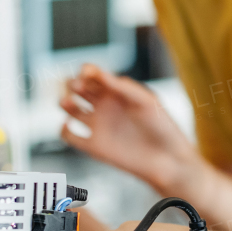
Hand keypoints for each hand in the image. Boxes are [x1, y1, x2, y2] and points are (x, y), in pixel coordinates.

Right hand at [60, 64, 199, 193]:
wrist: (167, 159)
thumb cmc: (162, 127)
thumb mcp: (146, 100)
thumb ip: (123, 87)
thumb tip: (100, 74)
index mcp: (117, 92)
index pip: (94, 75)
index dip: (86, 70)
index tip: (86, 71)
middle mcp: (105, 106)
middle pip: (78, 89)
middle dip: (73, 84)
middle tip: (77, 86)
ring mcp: (99, 125)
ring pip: (71, 109)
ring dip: (64, 103)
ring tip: (67, 102)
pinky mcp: (94, 146)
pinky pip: (71, 137)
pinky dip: (64, 130)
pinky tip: (68, 125)